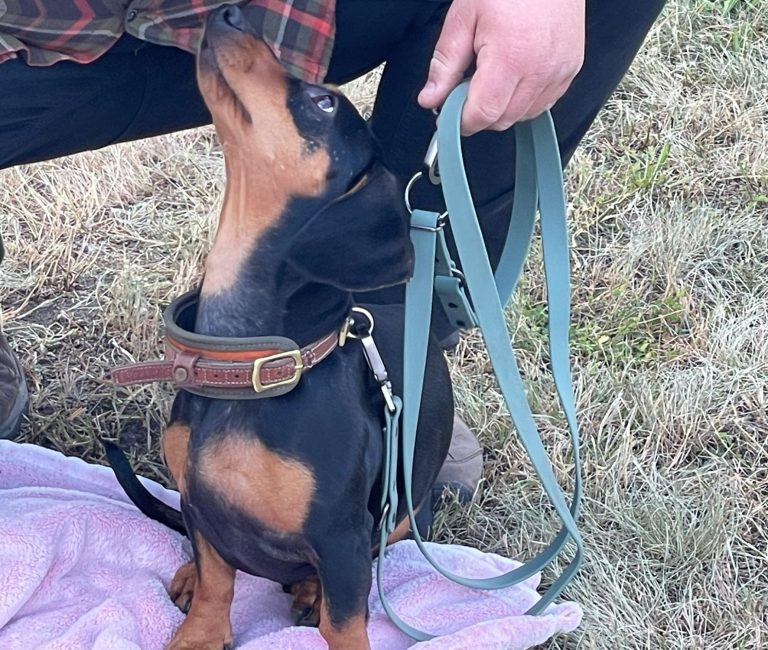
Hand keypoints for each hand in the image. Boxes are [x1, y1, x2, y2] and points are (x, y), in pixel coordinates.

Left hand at [418, 0, 584, 134]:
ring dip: (503, 107)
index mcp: (511, 58)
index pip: (483, 115)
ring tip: (493, 75)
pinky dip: (525, 100)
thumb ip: (445, 63)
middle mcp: (540, 70)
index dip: (461, 120)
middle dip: (480, 112)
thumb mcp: (464, 16)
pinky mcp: (571, 68)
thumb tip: (431, 98)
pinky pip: (544, 103)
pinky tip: (514, 76)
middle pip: (503, 120)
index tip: (450, 112)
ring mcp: (560, 70)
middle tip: (468, 86)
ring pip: (523, 116)